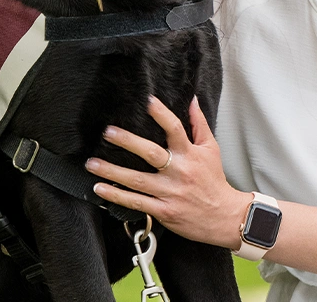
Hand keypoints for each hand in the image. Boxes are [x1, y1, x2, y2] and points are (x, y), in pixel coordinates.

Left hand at [86, 96, 251, 249]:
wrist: (224, 216)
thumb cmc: (214, 181)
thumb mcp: (211, 149)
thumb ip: (199, 124)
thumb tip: (192, 100)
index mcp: (190, 155)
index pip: (175, 129)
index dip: (162, 114)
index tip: (147, 101)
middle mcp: (178, 172)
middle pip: (151, 153)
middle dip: (128, 142)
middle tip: (108, 132)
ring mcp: (169, 193)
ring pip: (137, 180)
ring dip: (112, 171)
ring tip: (92, 164)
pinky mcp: (163, 211)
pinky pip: (136, 202)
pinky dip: (116, 196)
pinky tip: (100, 188)